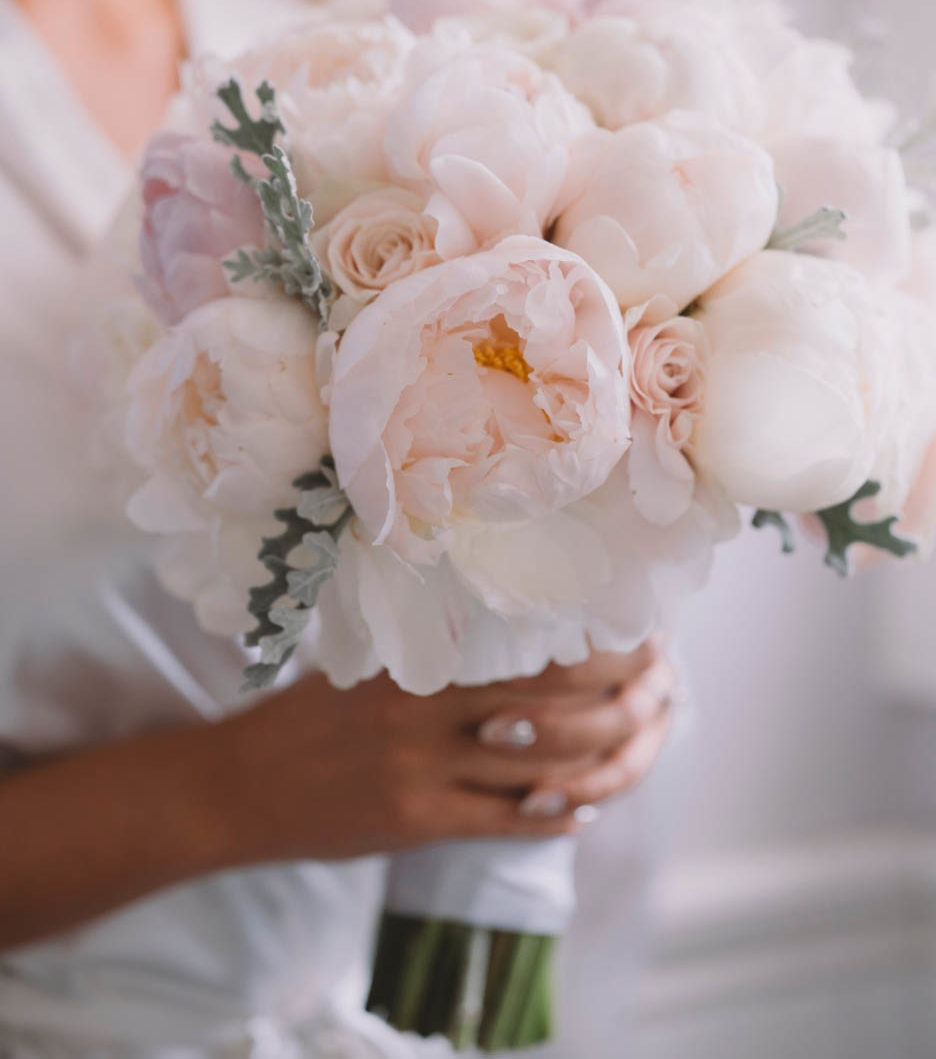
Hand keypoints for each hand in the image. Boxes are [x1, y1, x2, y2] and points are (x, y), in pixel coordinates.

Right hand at [218, 637, 677, 863]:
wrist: (235, 786)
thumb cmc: (303, 719)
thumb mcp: (364, 666)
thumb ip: (430, 651)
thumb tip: (506, 633)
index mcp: (418, 661)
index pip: (528, 648)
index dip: (596, 647)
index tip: (635, 638)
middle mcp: (426, 709)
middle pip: (552, 708)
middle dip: (619, 704)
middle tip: (657, 694)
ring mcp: (422, 768)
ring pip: (540, 767)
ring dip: (599, 765)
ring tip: (630, 754)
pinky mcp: (414, 821)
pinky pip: (502, 820)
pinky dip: (549, 817)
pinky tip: (577, 812)